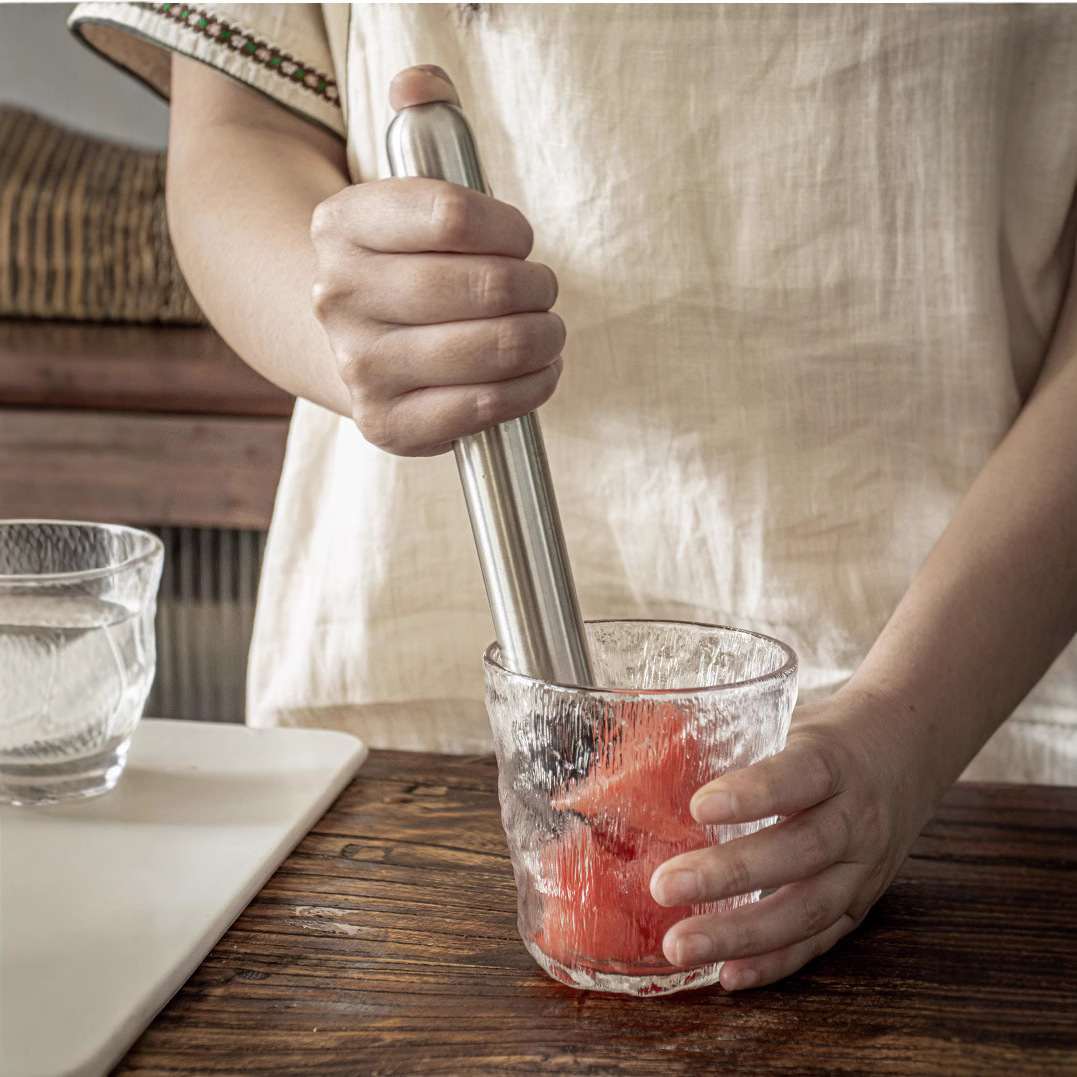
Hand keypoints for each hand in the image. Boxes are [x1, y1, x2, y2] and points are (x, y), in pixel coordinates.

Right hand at [309, 65, 563, 455]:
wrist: (354, 348)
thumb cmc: (405, 268)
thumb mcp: (405, 192)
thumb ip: (423, 124)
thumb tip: (421, 82)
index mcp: (340, 224)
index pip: (454, 215)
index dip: (509, 230)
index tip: (518, 240)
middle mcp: (337, 297)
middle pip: (484, 287)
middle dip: (536, 287)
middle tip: (542, 289)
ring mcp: (360, 367)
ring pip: (493, 348)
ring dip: (544, 337)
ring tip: (547, 330)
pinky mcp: (388, 424)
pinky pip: (486, 406)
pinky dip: (531, 387)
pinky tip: (537, 372)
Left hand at [649, 684, 947, 990]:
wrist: (909, 752)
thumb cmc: (828, 738)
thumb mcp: (789, 722)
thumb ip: (734, 744)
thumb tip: (647, 760)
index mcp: (836, 761)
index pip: (799, 776)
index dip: (753, 793)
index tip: (699, 806)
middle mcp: (857, 817)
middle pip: (799, 851)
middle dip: (728, 875)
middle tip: (663, 886)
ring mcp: (864, 867)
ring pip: (807, 907)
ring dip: (740, 933)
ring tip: (680, 945)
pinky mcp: (861, 903)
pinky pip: (820, 940)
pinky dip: (775, 962)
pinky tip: (729, 974)